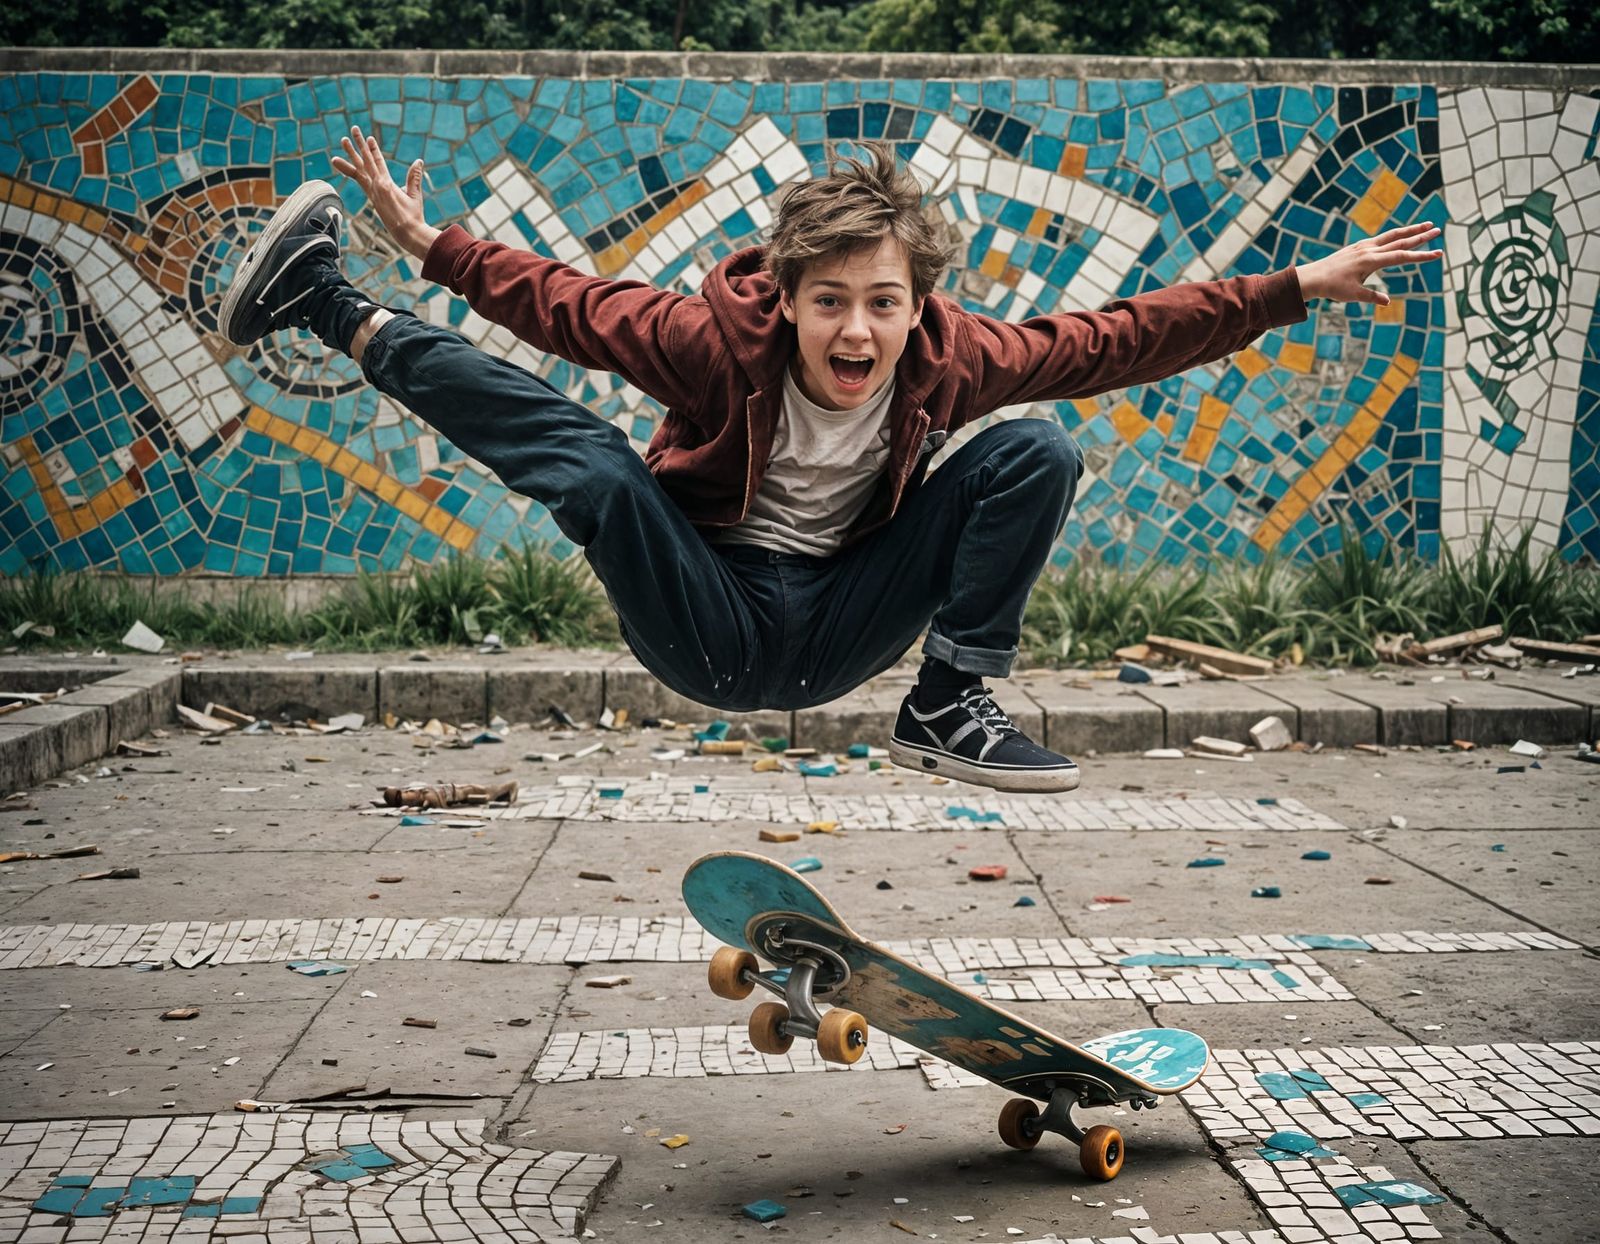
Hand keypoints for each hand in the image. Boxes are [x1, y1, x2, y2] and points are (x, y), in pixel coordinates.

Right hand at [330, 125, 440, 260]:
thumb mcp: (413, 194)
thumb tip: (419, 160)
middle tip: (345, 137)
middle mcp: (376, 187)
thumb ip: (414, 176)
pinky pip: (373, 170)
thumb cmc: (412, 218)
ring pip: (364, 165)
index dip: (370, 153)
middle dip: (354, 150)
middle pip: (363, 165)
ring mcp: (377, 188)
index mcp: (382, 188)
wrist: (409, 233)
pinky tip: (366, 143)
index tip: (368, 139)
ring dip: (355, 151)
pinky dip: (369, 157)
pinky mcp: (381, 189)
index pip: (373, 167)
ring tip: (344, 137)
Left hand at [1295, 222, 1442, 305]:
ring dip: (1409, 230)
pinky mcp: (1358, 247)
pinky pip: (1381, 238)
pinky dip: (1394, 235)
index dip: (1421, 256)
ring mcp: (1364, 246)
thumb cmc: (1333, 287)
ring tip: (1425, 224)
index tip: (1438, 254)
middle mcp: (1369, 250)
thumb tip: (1387, 302)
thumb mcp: (1353, 295)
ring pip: (1391, 235)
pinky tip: (1400, 235)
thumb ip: (1371, 296)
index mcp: (1371, 261)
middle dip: (1420, 236)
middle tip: (1437, 229)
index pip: (1402, 256)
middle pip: (1400, 240)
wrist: (1313, 277)